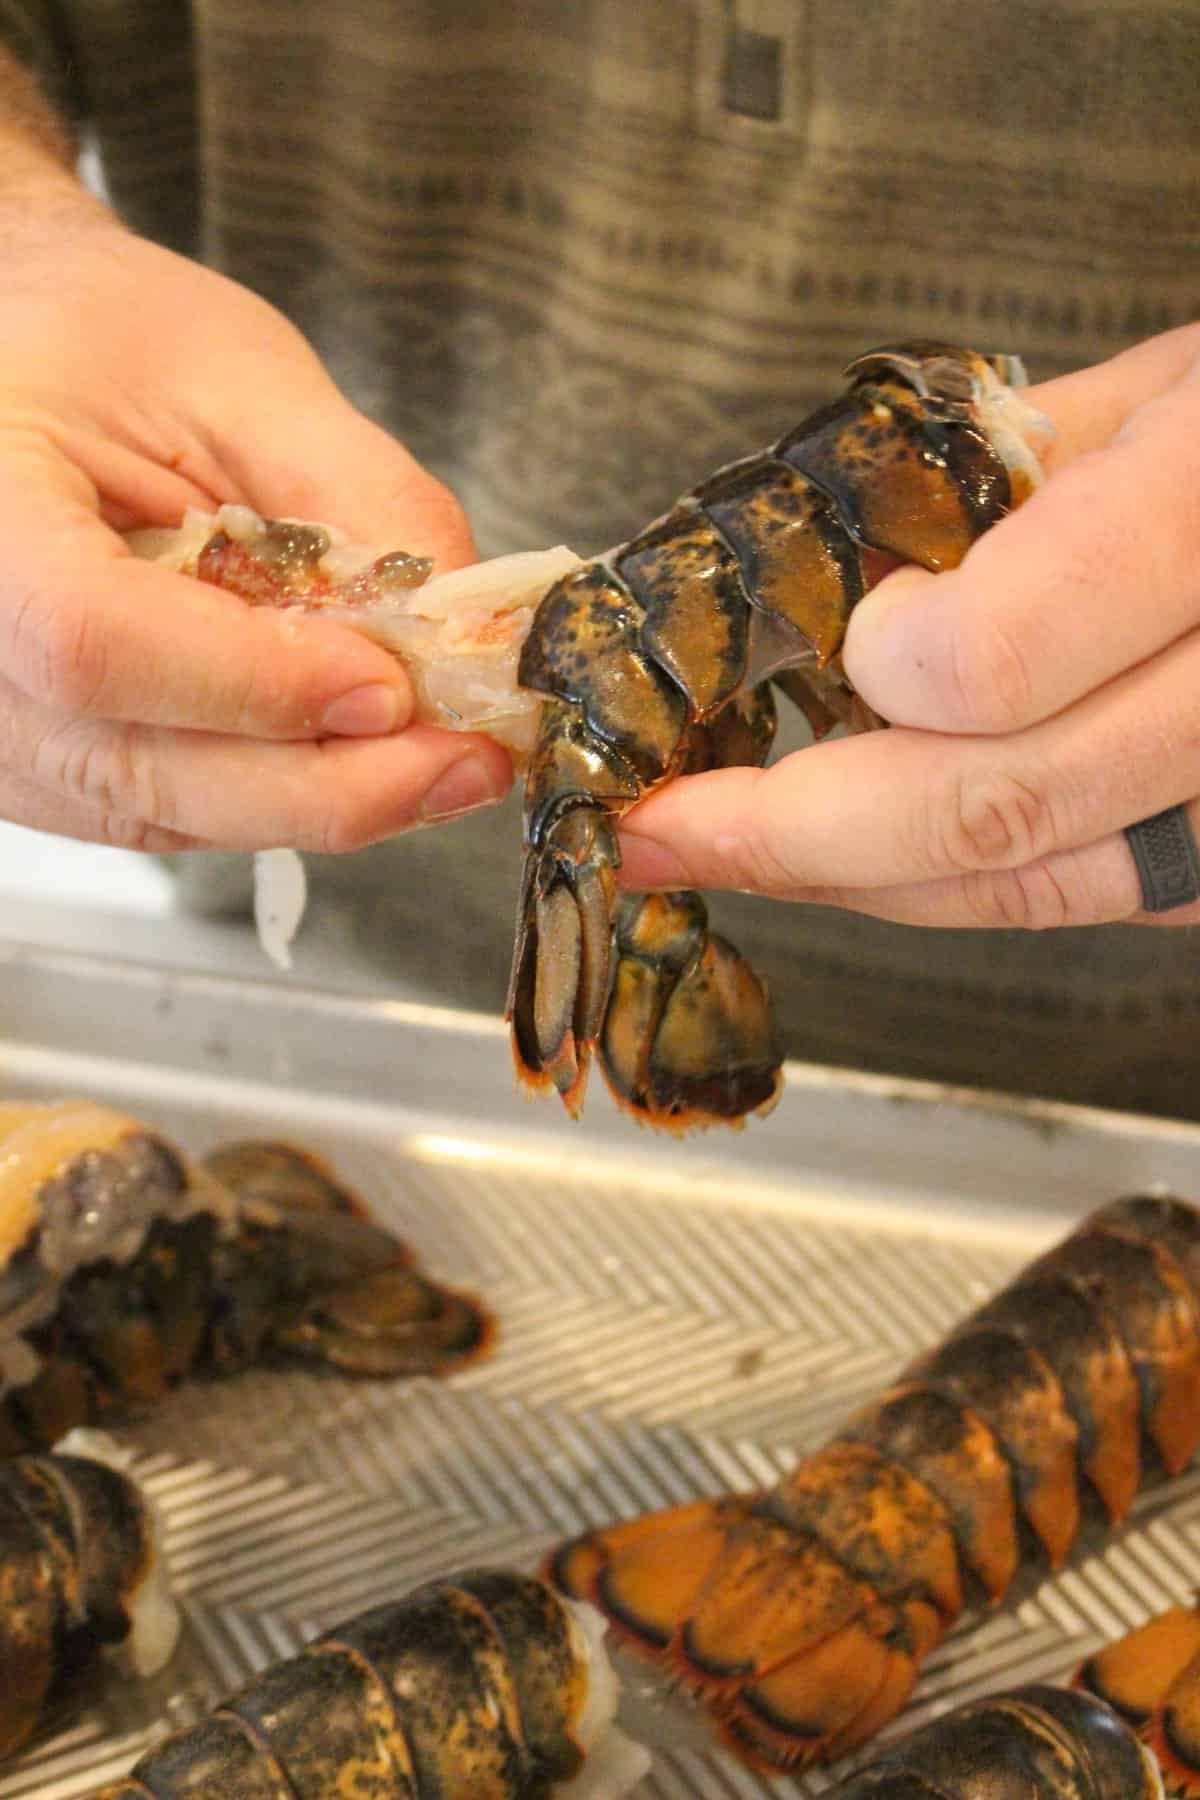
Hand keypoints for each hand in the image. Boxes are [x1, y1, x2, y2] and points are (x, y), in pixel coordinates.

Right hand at [0, 157, 510, 853]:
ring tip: (453, 764)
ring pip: (176, 814)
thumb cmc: (108, 343)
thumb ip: (350, 490)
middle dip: (330, 781)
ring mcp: (5, 736)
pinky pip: (183, 814)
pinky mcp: (59, 773)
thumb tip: (457, 624)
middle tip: (468, 760)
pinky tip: (380, 762)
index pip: (94, 640)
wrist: (31, 371)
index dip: (252, 681)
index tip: (389, 686)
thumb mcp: (238, 372)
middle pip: (144, 769)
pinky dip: (292, 795)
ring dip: (330, 800)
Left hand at [619, 324, 1199, 928]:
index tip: (834, 653)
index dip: (887, 677)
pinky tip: (860, 851)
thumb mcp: (1176, 385)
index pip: (1004, 661)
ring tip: (726, 847)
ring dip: (850, 879)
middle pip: (994, 815)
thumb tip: (831, 552)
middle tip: (658, 825)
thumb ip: (1009, 466)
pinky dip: (945, 883)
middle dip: (791, 836)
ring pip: (1027, 888)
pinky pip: (1078, 899)